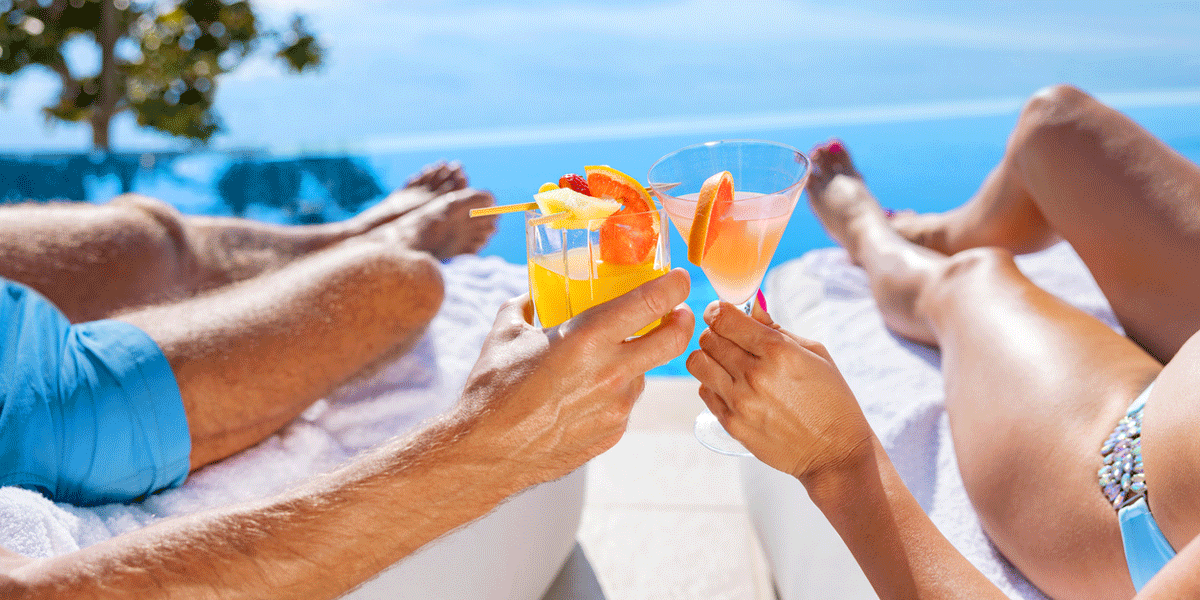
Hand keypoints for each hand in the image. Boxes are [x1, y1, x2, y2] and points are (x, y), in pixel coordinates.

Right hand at [458, 269, 693, 486]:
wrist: (487, 453)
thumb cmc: (493, 390)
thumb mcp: (506, 332)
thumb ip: (528, 304)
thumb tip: (535, 294)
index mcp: (588, 338)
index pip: (652, 302)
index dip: (675, 285)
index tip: (680, 277)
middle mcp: (612, 372)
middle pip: (674, 340)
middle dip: (683, 320)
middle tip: (679, 312)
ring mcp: (617, 407)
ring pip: (644, 373)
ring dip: (635, 361)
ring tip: (600, 362)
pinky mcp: (613, 432)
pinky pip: (625, 402)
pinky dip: (614, 392)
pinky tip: (583, 395)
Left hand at [685, 300, 873, 481]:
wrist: (835, 452)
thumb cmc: (831, 399)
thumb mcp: (815, 354)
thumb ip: (777, 329)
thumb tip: (751, 308)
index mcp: (778, 352)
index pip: (724, 318)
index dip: (718, 310)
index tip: (721, 313)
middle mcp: (754, 375)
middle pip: (708, 338)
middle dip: (716, 333)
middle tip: (729, 340)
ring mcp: (740, 402)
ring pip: (698, 363)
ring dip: (709, 358)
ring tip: (726, 364)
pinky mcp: (732, 424)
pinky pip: (704, 392)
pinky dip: (712, 384)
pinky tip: (732, 387)